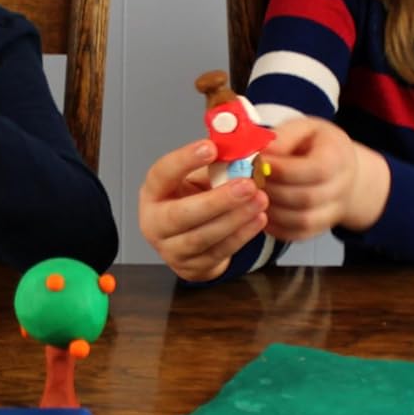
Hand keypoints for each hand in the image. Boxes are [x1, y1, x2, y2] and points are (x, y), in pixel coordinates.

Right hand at [137, 139, 269, 281]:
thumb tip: (241, 147)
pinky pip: (218, 252)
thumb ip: (215, 164)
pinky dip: (241, 235)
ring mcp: (171, 249)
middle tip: (246, 185)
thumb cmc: (193, 200)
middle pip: (180, 214)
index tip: (210, 148)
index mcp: (154, 192)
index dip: (184, 160)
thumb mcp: (198, 178)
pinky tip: (258, 219)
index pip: (162, 174)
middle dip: (217, 200)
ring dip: (234, 218)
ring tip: (259, 200)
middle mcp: (154, 222)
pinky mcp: (191, 267)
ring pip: (202, 237)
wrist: (190, 239)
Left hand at [261, 117, 386, 238]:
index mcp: (338, 158)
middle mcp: (341, 188)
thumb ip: (283, 138)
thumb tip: (261, 153)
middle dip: (272, 190)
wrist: (340, 168)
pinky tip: (259, 211)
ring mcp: (333, 212)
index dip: (282, 169)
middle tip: (248, 180)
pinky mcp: (319, 228)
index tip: (257, 162)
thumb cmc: (316, 144)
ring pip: (302, 221)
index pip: (315, 170)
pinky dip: (275, 227)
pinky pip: (297, 234)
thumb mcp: (304, 128)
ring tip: (251, 195)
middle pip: (307, 198)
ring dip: (271, 210)